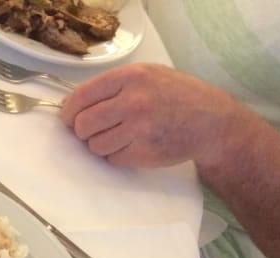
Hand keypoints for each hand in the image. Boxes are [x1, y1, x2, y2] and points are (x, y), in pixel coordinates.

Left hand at [60, 63, 245, 168]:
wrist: (210, 120)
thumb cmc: (174, 95)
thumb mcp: (146, 76)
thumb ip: (112, 87)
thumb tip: (72, 105)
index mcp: (131, 77)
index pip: (82, 97)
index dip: (69, 111)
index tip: (68, 118)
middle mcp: (134, 101)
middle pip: (83, 124)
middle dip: (83, 130)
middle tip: (93, 130)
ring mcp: (139, 128)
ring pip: (95, 145)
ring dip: (101, 144)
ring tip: (120, 136)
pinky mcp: (143, 152)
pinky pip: (112, 159)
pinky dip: (116, 155)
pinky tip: (133, 145)